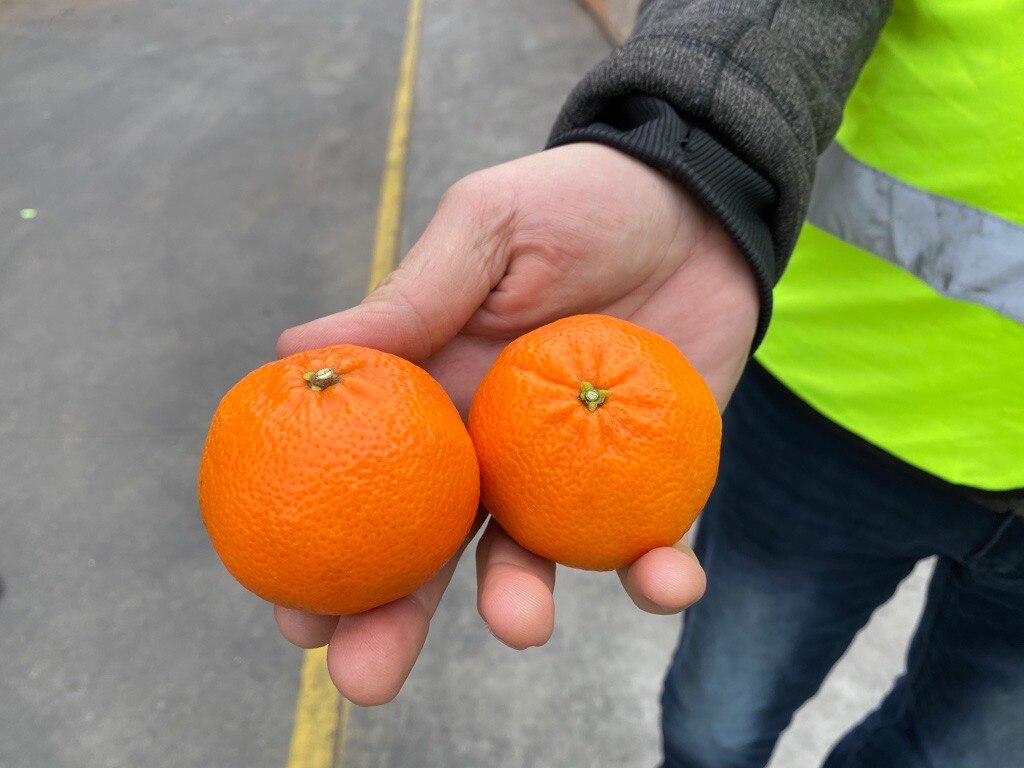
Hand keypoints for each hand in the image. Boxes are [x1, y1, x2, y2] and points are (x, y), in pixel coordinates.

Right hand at [273, 143, 758, 704]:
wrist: (691, 202)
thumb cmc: (575, 205)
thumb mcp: (485, 230)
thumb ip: (411, 295)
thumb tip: (292, 346)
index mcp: (439, 398)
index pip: (369, 483)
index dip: (327, 552)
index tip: (293, 610)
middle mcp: (494, 450)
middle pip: (432, 549)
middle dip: (395, 618)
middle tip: (362, 677)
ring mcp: (572, 472)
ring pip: (532, 558)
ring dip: (519, 602)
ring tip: (518, 624)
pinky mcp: (651, 478)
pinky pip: (648, 541)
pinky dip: (656, 573)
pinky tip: (664, 582)